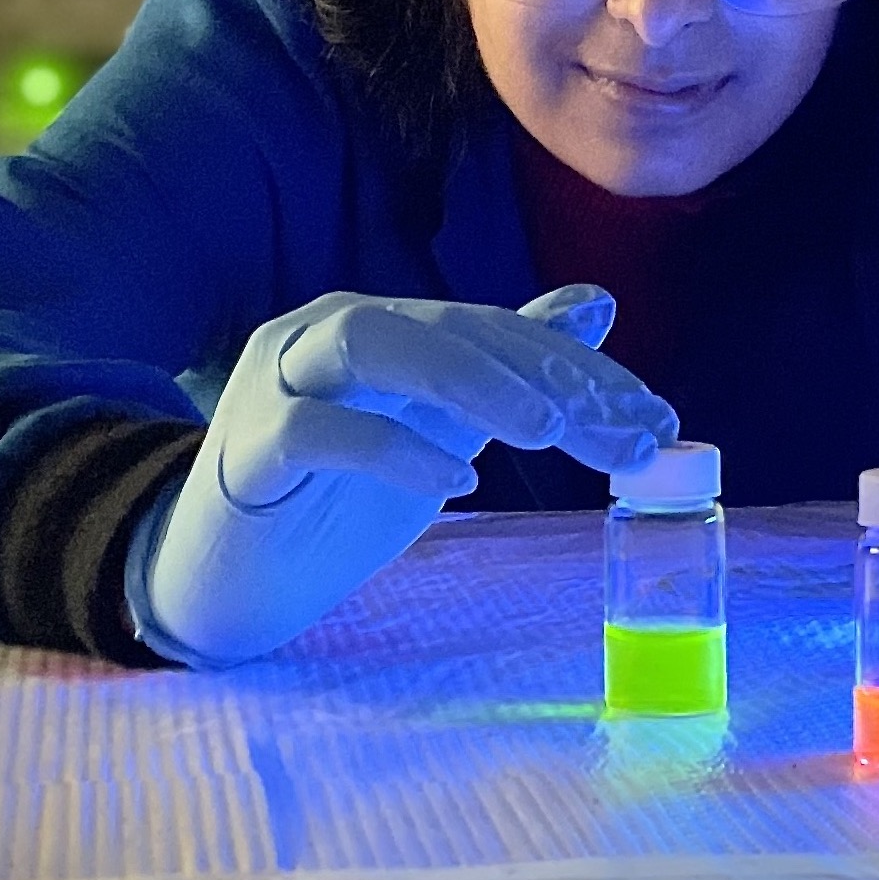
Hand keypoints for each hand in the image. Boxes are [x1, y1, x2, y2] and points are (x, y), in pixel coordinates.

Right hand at [143, 285, 674, 663]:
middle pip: (444, 327)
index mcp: (382, 329)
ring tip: (546, 430)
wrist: (223, 578)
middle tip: (621, 435)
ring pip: (367, 338)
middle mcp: (327, 335)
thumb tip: (596, 302)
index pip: (492, 329)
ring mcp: (277, 383)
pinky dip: (385, 449)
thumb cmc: (329, 497)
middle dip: (543, 375)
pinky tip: (453, 484)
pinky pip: (310, 429)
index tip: (655, 419)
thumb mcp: (436, 426)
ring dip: (465, 378)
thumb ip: (504, 365)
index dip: (580, 369)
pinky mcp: (244, 450)